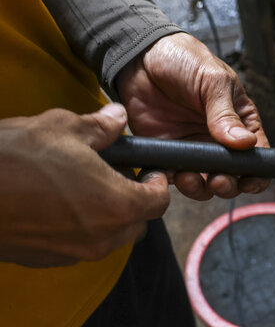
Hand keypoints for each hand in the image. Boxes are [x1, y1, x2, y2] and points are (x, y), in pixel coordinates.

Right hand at [0, 104, 168, 267]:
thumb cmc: (14, 159)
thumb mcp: (62, 128)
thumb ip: (101, 126)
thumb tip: (118, 117)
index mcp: (117, 205)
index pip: (159, 201)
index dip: (159, 183)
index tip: (150, 171)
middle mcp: (102, 237)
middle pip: (139, 222)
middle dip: (136, 200)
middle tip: (118, 176)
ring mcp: (75, 253)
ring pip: (112, 237)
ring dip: (111, 215)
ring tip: (87, 186)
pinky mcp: (49, 259)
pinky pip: (82, 245)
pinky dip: (84, 227)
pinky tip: (62, 203)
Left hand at [117, 32, 269, 199]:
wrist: (142, 56)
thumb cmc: (186, 60)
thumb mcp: (213, 81)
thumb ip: (226, 114)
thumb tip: (245, 143)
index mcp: (240, 122)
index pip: (257, 155)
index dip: (257, 173)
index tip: (249, 180)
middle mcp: (219, 140)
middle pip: (232, 177)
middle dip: (228, 185)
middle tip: (219, 180)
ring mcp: (194, 148)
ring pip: (204, 184)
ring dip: (201, 188)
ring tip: (191, 178)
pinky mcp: (168, 153)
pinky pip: (174, 177)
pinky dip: (174, 182)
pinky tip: (172, 172)